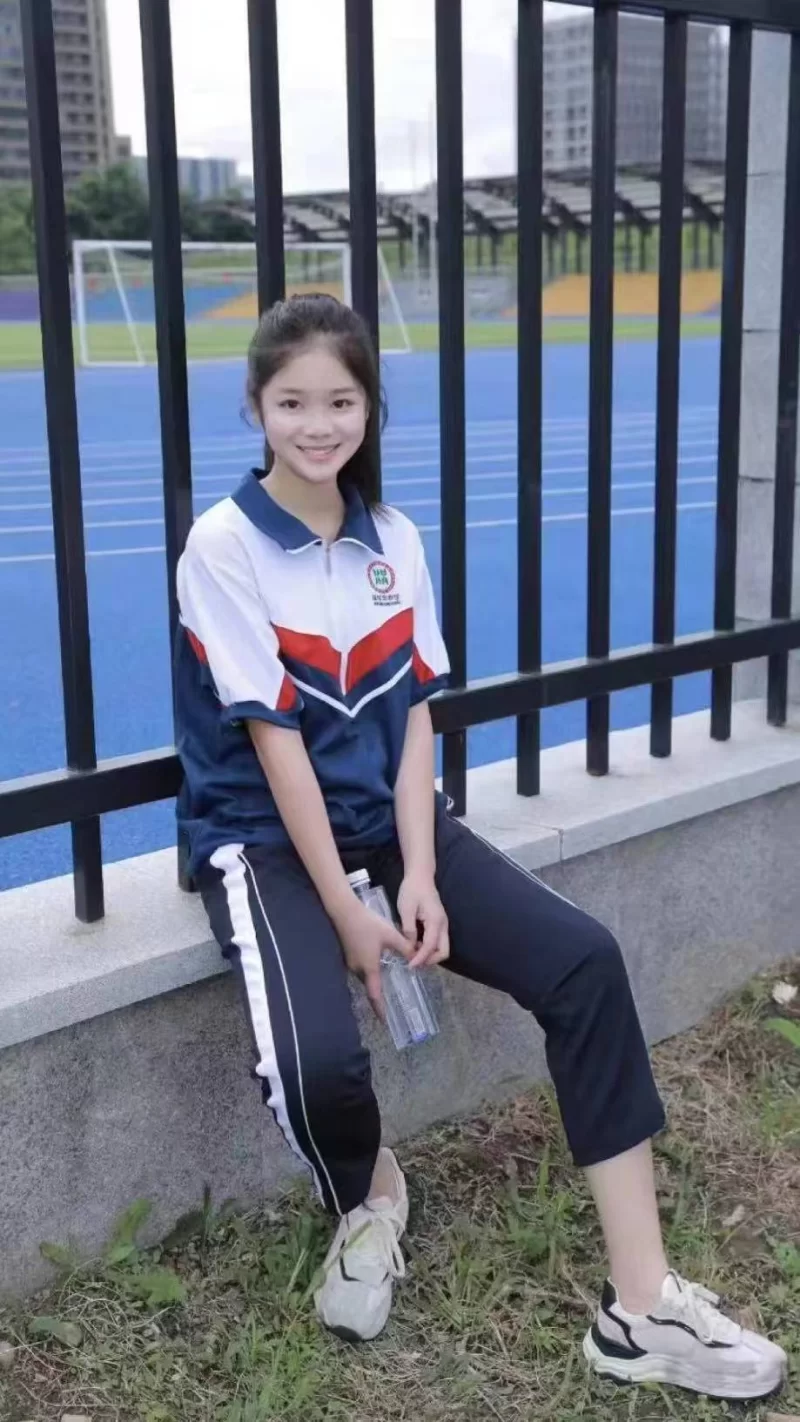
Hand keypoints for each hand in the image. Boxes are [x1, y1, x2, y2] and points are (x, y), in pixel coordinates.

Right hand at [331, 898, 412, 1021]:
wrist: (344, 911)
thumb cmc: (368, 924)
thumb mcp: (390, 935)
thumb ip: (405, 948)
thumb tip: (417, 958)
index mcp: (369, 967)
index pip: (375, 995)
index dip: (380, 1009)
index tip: (386, 1021)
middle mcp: (358, 969)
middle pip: (369, 987)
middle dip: (378, 997)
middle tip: (390, 1003)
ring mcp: (350, 963)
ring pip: (364, 977)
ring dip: (374, 982)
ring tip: (386, 984)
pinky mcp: (347, 955)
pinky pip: (360, 969)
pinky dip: (369, 972)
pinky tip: (376, 965)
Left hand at [396, 871, 449, 968]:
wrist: (420, 876)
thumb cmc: (412, 890)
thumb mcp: (406, 909)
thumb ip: (409, 929)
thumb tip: (410, 946)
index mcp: (436, 921)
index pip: (431, 946)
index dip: (421, 958)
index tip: (410, 966)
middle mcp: (443, 925)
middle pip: (444, 951)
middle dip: (430, 960)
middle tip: (413, 963)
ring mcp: (443, 924)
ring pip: (441, 947)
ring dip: (429, 954)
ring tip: (412, 955)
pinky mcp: (438, 923)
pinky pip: (437, 941)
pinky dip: (428, 947)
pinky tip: (415, 945)